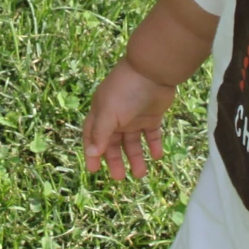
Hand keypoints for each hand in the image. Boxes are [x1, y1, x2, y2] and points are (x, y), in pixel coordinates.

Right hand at [80, 58, 175, 179]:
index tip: (94, 170)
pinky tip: (157, 157)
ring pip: (133, 142)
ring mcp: (135, 116)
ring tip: (141, 174)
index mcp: (102, 113)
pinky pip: (152, 134)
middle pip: (113, 143)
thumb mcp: (109, 112)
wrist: (154, 70)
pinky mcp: (152, 115)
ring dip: (136, 158)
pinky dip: (153, 145)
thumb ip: (100, 134)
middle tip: (119, 178)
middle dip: (115, 160)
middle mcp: (117, 116)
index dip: (92, 152)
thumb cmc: (126, 90)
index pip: (92, 136)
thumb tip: (91, 153)